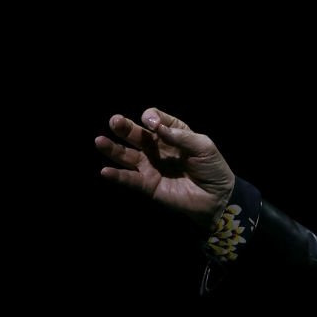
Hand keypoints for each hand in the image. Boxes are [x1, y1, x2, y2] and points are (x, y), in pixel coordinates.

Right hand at [95, 107, 234, 228]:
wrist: (216, 197)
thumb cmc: (213, 168)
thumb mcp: (203, 146)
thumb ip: (180, 136)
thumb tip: (156, 127)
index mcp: (174, 133)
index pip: (156, 120)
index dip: (152, 118)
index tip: (154, 125)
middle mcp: (158, 148)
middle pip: (136, 135)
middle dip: (125, 127)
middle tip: (114, 121)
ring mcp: (151, 166)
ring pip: (127, 155)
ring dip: (113, 149)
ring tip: (99, 141)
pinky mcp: (148, 185)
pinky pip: (129, 179)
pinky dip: (117, 176)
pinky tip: (105, 171)